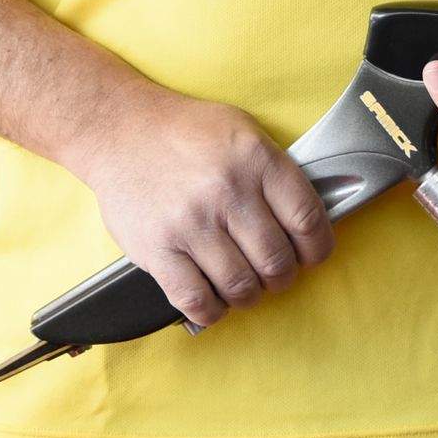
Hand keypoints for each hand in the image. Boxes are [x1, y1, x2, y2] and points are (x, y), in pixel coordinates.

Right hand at [67, 89, 329, 328]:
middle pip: (278, 262)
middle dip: (282, 277)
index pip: (309, 221)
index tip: (311, 255)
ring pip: (242, 288)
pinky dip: (212, 310)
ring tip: (242, 284)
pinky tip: (212, 297)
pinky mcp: (158, 250)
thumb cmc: (185, 132)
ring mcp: (191, 224)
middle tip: (274, 273)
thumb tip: (309, 221)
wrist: (120, 128)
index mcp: (256, 160)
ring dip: (249, 295)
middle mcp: (227, 192)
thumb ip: (276, 173)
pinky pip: (197, 302)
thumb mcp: (243, 132)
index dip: (318, 249)